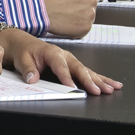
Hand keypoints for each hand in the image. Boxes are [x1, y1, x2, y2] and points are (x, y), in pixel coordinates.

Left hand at [0, 28, 122, 94]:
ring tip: (112, 88)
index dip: (66, 77)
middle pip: (78, 68)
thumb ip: (28, 70)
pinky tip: (111, 84)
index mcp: (52, 52)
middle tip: (98, 90)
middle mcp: (64, 55)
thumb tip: (32, 79)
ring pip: (87, 70)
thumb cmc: (24, 51)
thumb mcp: (22, 60)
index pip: (60, 66)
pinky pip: (87, 72)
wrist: (24, 44)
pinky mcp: (73, 65)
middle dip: (89, 80)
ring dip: (100, 80)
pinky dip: (100, 78)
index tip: (72, 87)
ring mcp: (70, 60)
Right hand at [38, 0, 96, 36]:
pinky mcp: (86, 27)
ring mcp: (90, 14)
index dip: (81, 1)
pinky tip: (65, 25)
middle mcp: (92, 0)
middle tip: (69, 13)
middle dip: (82, 10)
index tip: (76, 5)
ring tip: (65, 19)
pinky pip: (83, 29)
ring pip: (87, 19)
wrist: (40, 7)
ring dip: (79, 20)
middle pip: (90, 7)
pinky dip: (75, 30)